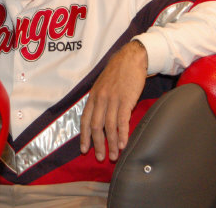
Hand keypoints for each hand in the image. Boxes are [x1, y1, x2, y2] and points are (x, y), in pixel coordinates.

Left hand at [80, 40, 146, 161]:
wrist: (131, 57)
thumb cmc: (118, 71)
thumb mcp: (102, 84)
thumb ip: (99, 99)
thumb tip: (98, 115)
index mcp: (93, 96)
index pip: (84, 119)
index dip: (83, 136)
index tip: (84, 149)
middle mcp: (100, 99)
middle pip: (95, 126)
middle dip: (97, 144)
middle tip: (101, 157)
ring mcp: (112, 99)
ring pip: (109, 127)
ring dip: (111, 143)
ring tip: (113, 155)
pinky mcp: (125, 100)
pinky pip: (122, 121)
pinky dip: (122, 134)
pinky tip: (123, 144)